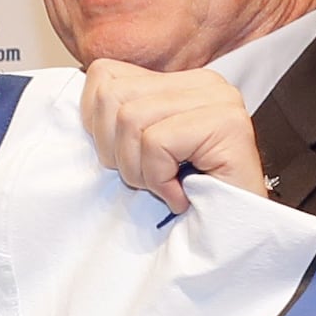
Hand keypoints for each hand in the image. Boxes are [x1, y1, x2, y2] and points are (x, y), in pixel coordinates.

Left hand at [80, 58, 262, 213]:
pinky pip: (157, 143)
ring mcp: (219, 100)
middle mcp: (203, 82)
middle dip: (116, 151)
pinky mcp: (227, 124)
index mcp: (180, 82)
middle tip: (148, 180)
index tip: (127, 159)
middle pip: (113, 97)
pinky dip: (159, 179)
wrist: (234, 240)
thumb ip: (117, 121)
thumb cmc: (188, 201)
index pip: (105, 76)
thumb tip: (81, 111)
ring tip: (166, 187)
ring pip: (131, 119)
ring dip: (140, 169)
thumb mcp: (140, 152)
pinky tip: (181, 194)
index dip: (98, 126)